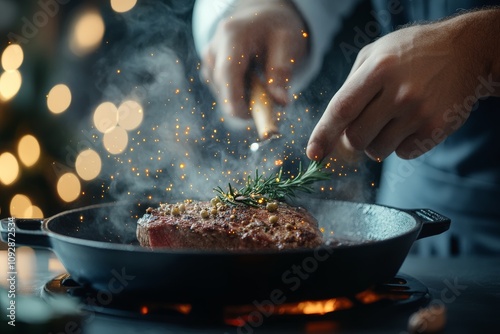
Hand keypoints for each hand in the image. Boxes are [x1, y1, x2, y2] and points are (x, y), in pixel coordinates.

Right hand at [200, 0, 307, 118]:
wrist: (262, 18)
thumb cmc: (276, 29)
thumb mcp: (287, 44)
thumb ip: (282, 73)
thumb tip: (281, 102)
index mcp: (232, 35)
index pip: (227, 72)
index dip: (235, 99)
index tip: (250, 118)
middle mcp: (214, 47)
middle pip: (223, 87)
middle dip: (246, 103)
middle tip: (272, 104)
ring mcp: (208, 60)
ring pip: (223, 93)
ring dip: (245, 98)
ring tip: (264, 82)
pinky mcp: (209, 70)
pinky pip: (223, 92)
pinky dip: (240, 95)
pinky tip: (253, 81)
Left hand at [307, 10, 498, 161]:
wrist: (467, 51)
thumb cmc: (411, 53)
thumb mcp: (375, 53)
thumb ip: (350, 85)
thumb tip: (333, 126)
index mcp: (378, 69)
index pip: (341, 110)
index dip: (323, 134)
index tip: (313, 154)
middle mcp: (399, 92)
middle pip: (356, 138)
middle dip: (353, 137)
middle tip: (367, 121)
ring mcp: (419, 112)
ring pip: (377, 151)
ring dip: (377, 142)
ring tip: (392, 118)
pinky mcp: (436, 128)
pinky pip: (403, 154)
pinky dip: (401, 144)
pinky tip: (411, 122)